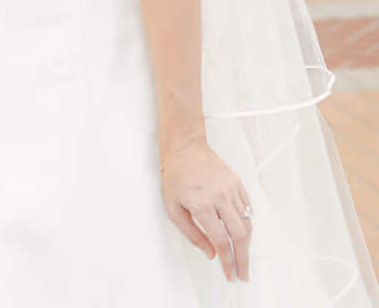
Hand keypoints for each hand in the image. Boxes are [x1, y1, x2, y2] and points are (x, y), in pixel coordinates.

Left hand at [160, 144, 251, 283]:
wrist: (185, 148)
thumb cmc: (176, 176)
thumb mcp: (173, 208)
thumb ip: (192, 234)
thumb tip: (210, 253)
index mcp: (202, 205)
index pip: (221, 241)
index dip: (227, 262)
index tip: (230, 274)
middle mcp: (219, 198)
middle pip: (239, 236)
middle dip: (243, 260)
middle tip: (243, 274)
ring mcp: (230, 189)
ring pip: (247, 223)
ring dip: (246, 244)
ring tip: (242, 257)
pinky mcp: (237, 183)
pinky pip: (248, 208)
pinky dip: (248, 225)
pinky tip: (243, 234)